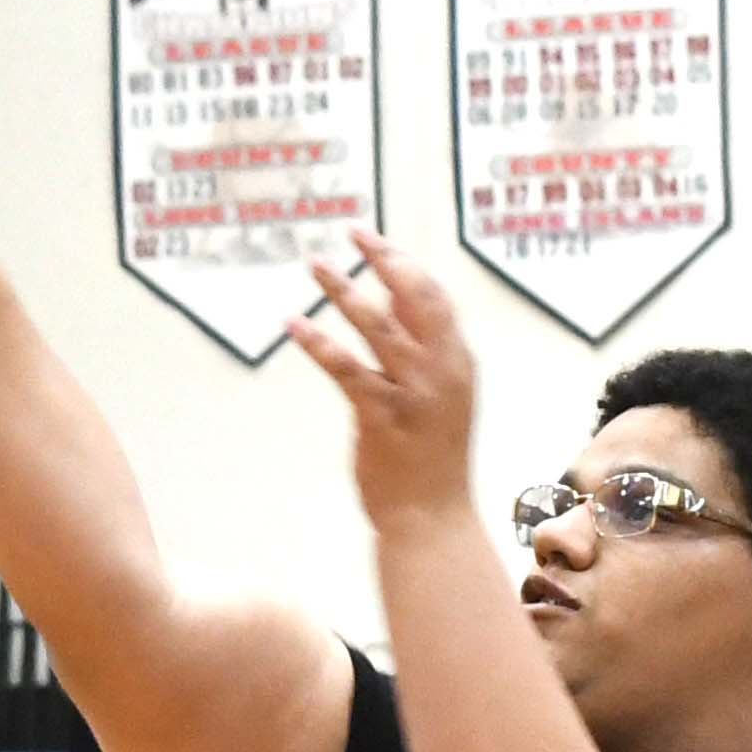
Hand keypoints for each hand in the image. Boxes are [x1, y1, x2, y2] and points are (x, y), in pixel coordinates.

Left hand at [286, 229, 479, 534]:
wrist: (431, 518)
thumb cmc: (430, 457)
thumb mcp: (437, 396)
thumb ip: (418, 351)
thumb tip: (389, 303)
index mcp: (458, 362)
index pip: (434, 298)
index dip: (403, 264)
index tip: (373, 240)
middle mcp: (442, 371)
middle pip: (416, 297)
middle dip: (384, 260)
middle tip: (352, 232)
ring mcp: (415, 394)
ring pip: (379, 326)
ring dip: (344, 290)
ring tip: (316, 265)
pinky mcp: (383, 417)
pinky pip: (347, 369)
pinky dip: (318, 343)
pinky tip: (293, 324)